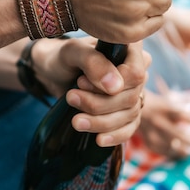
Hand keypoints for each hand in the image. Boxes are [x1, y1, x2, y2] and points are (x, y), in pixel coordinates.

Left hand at [32, 38, 150, 146]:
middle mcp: (136, 70)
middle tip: (71, 97)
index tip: (81, 82)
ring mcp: (133, 92)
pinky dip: (115, 136)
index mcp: (130, 49)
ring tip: (76, 121)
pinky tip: (99, 140)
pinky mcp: (125, 110)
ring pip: (130, 114)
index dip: (112, 84)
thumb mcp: (72, 53)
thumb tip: (115, 87)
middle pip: (131, 96)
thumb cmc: (63, 57)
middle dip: (99, 104)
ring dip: (102, 122)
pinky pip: (130, 127)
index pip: (136, 73)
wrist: (53, 73)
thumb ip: (93, 63)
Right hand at [138, 88, 189, 159]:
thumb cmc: (157, 104)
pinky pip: (168, 153)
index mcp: (166, 108)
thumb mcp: (172, 99)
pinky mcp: (149, 144)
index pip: (184, 115)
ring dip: (188, 150)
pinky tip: (181, 150)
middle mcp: (160, 122)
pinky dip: (176, 152)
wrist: (127, 110)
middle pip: (184, 137)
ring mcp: (153, 135)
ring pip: (176, 149)